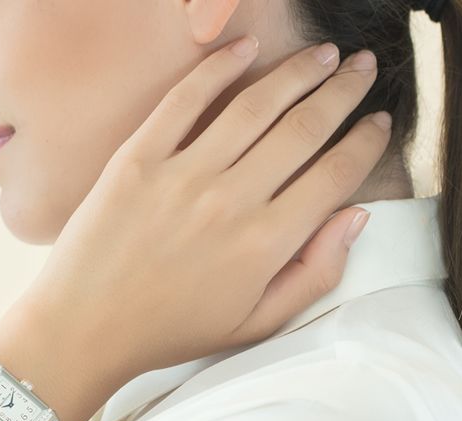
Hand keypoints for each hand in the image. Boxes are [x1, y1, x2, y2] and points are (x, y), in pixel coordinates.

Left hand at [17, 38, 390, 385]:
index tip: (378, 122)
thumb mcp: (252, 325)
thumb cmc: (168, 332)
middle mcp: (230, 202)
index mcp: (264, 245)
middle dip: (344, 91)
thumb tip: (355, 218)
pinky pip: (186, 100)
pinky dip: (219, 67)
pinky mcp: (137, 160)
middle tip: (361, 68)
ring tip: (322, 54)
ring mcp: (182, 176)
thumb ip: (313, 276)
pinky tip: (246, 47)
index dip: (366, 142)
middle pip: (305, 128)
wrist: (83, 330)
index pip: (335, 176)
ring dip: (297, 71)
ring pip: (256, 105)